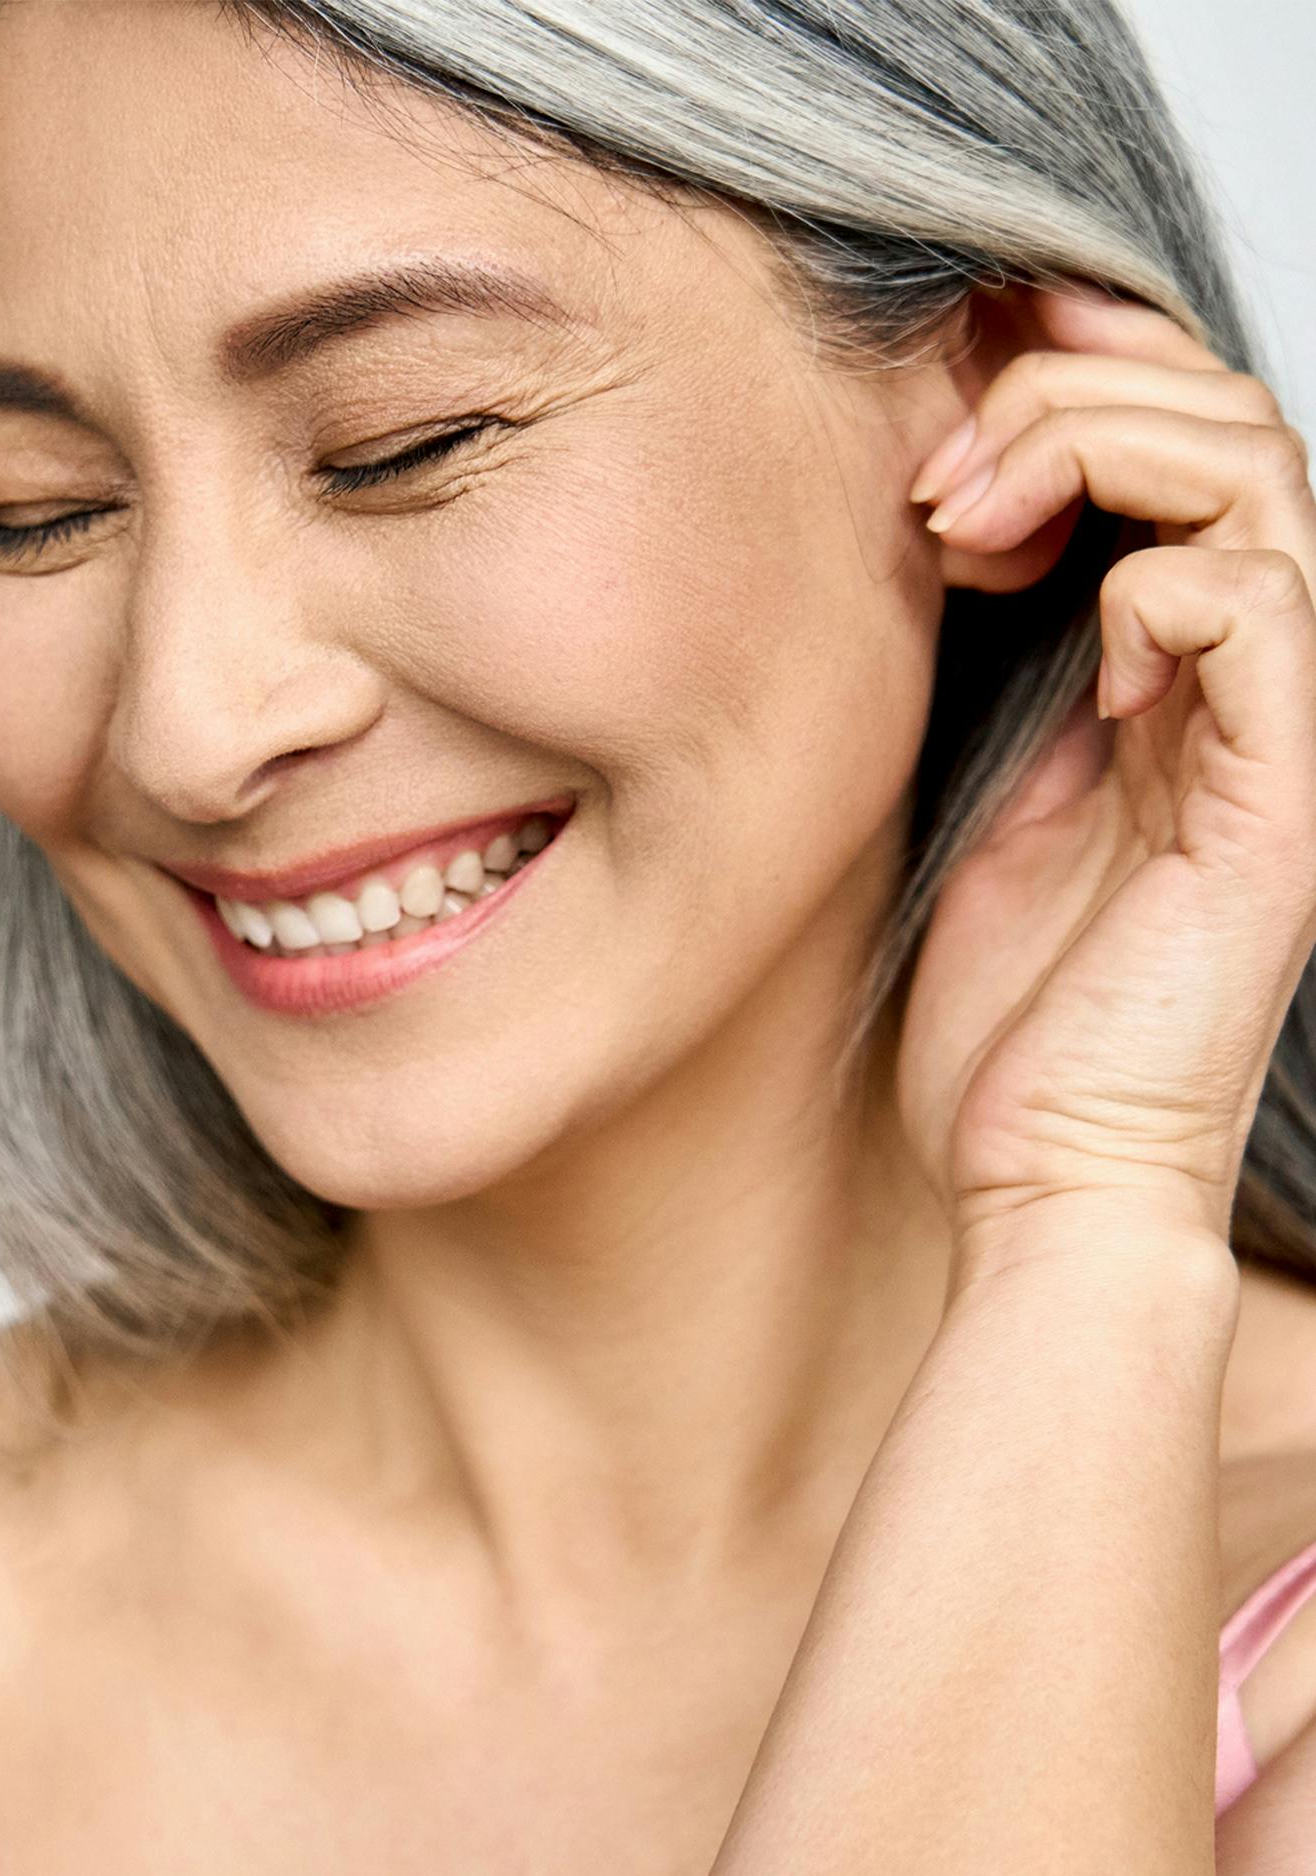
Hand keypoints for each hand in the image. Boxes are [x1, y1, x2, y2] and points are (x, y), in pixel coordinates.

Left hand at [896, 285, 1315, 1252]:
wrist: (1047, 1175)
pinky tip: (1074, 653)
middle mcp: (1247, 681)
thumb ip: (1011, 662)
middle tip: (935, 480)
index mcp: (1177, 670)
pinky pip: (1255, 608)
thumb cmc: (1011, 1014)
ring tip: (963, 525)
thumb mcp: (984, 798)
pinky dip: (1151, 588)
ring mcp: (1275, 734)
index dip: (1083, 362)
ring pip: (1255, 477)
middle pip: (1225, 419)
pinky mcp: (1279, 800)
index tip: (954, 363)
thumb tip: (966, 527)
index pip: (1179, 439)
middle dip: (1066, 397)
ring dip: (1095, 455)